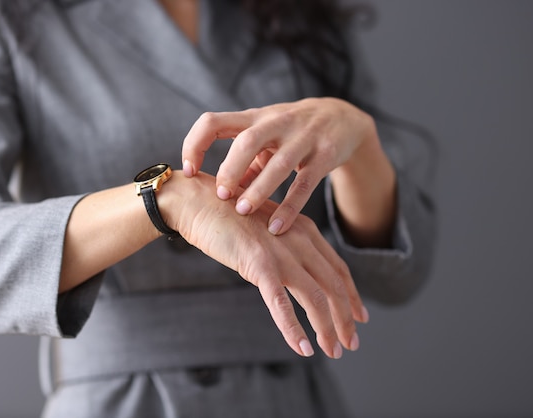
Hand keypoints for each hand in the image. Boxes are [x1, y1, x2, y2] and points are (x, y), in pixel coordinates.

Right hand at [163, 171, 368, 358]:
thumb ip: (286, 246)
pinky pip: (282, 304)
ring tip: (333, 351)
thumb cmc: (229, 215)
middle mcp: (300, 240)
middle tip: (351, 343)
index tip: (360, 317)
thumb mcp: (269, 227)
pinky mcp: (259, 264)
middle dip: (346, 318)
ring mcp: (281, 252)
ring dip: (327, 329)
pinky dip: (294, 329)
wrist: (198, 201)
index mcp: (305, 229)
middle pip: (334, 286)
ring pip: (316, 298)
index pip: (338, 268)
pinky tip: (302, 348)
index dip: (352, 295)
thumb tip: (296, 275)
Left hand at [181, 97, 376, 234]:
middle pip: (247, 141)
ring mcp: (303, 137)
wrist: (342, 118)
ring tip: (243, 212)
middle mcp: (277, 123)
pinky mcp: (325, 154)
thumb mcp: (266, 139)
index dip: (195, 144)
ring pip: (278, 164)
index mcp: (254, 118)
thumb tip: (222, 195)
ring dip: (258, 191)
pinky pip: (305, 184)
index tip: (190, 171)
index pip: (213, 122)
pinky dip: (289, 208)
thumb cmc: (291, 132)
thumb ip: (244, 164)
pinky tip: (276, 228)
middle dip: (230, 170)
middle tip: (222, 197)